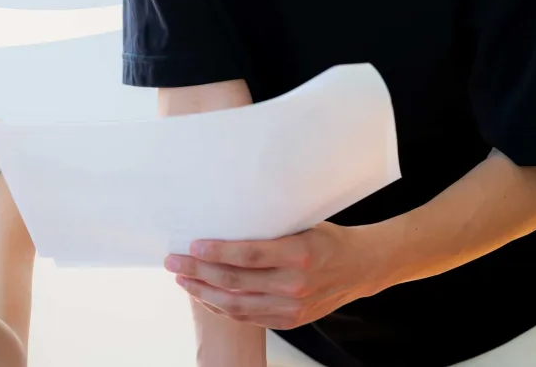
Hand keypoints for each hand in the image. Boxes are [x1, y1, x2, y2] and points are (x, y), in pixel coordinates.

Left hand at [165, 222, 382, 329]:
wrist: (362, 267)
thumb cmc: (327, 239)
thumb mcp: (301, 223)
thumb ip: (268, 227)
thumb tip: (224, 215)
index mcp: (299, 254)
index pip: (248, 255)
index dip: (217, 252)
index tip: (192, 245)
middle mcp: (295, 284)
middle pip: (235, 282)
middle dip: (198, 272)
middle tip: (173, 262)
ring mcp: (293, 307)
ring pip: (237, 305)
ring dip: (204, 293)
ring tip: (182, 280)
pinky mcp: (291, 320)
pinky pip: (249, 318)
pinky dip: (223, 307)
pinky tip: (205, 295)